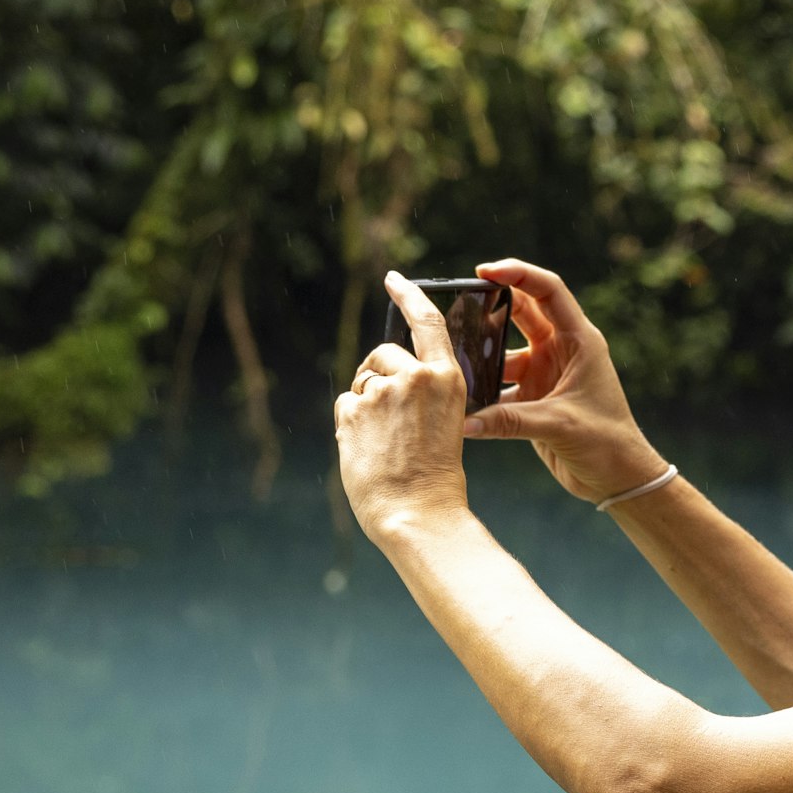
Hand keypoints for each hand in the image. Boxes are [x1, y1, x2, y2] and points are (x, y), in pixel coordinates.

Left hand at [335, 270, 479, 539]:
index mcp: (447, 379)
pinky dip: (350, 426)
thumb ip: (421, 395)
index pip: (427, 322)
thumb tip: (380, 379)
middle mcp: (416, 377)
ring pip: (361, 384)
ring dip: (364, 408)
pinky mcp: (355, 408)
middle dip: (376, 376)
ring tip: (382, 445)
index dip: (409, 295)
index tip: (393, 278)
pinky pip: (345, 406)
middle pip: (383, 355)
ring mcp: (383, 391)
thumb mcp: (444, 424)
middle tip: (385, 418)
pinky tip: (367, 451)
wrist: (419, 514)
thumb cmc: (434, 479)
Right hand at [463, 259, 666, 503]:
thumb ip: (510, 421)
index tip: (484, 271)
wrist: (618, 478)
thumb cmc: (607, 444)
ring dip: (481, 353)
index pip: (548, 291)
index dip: (518, 274)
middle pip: (521, 312)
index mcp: (580, 341)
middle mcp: (562, 350)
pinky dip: (482, 388)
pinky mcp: (535, 397)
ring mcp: (546, 372)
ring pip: (504, 351)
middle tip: (456, 301)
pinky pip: (501, 384)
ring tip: (450, 355)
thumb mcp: (559, 425)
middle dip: (490, 304)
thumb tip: (464, 421)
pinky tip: (460, 394)